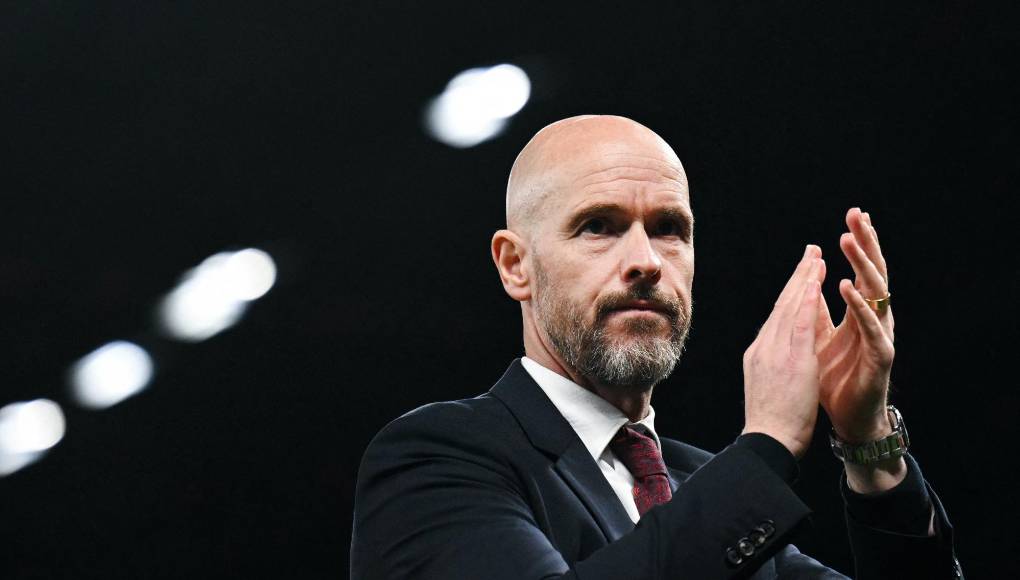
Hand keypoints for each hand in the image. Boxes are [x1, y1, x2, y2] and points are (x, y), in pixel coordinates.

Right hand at [742, 245, 823, 457]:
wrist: (768, 442)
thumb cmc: (773, 423)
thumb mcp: (770, 387)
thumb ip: (776, 366)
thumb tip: (783, 357)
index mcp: (760, 354)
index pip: (778, 317)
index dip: (791, 293)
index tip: (802, 275)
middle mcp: (764, 347)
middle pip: (782, 304)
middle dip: (798, 277)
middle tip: (811, 252)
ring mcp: (775, 351)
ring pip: (790, 307)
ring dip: (804, 279)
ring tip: (817, 257)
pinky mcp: (791, 358)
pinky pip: (801, 321)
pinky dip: (808, 299)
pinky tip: (817, 281)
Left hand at [814, 208, 895, 442]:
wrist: (847, 419)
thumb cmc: (834, 380)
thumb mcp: (818, 338)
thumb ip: (815, 311)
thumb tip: (806, 283)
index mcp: (859, 313)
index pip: (860, 270)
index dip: (858, 244)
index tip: (854, 215)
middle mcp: (873, 320)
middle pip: (871, 274)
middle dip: (865, 243)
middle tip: (858, 214)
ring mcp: (879, 337)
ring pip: (875, 294)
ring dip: (861, 265)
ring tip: (849, 240)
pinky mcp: (880, 357)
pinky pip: (870, 328)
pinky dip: (859, 307)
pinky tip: (848, 287)